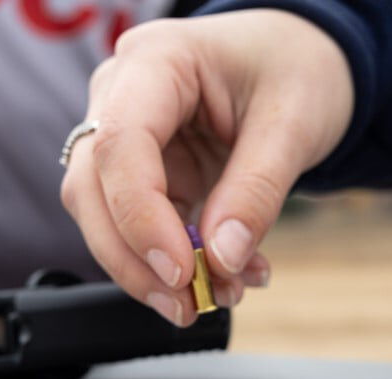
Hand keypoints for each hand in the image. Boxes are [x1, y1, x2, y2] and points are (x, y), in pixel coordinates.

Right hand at [60, 9, 353, 324]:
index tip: (181, 272)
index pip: (120, 144)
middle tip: (187, 306)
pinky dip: (177, 262)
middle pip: (92, 188)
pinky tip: (225, 276)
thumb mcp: (293, 124)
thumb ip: (256, 191)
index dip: (140, 217)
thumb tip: (221, 259)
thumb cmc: (296, 67)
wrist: (299, 59)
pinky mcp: (142, 172)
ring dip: (152, 271)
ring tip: (220, 295)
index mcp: (156, 60)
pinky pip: (141, 229)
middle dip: (134, 259)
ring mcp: (124, 135)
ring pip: (103, 217)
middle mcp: (122, 95)